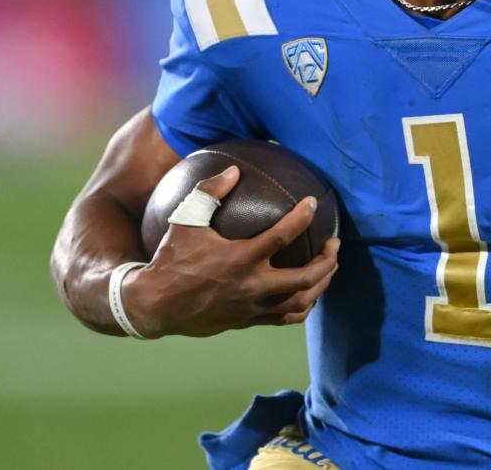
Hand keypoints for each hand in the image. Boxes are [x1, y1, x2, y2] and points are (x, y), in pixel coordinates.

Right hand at [123, 166, 339, 337]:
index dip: (302, 218)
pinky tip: (308, 293)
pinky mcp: (248, 321)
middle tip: (335, 243)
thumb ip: (209, 192)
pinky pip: (284, 318)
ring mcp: (252, 307)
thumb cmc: (170, 259)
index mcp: (240, 259)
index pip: (282, 236)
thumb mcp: (185, 221)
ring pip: (300, 302)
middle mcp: (252, 286)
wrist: (155, 306)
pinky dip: (302, 306)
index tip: (313, 202)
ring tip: (330, 268)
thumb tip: (233, 169)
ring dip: (321, 284)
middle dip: (327, 260)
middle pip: (304, 278)